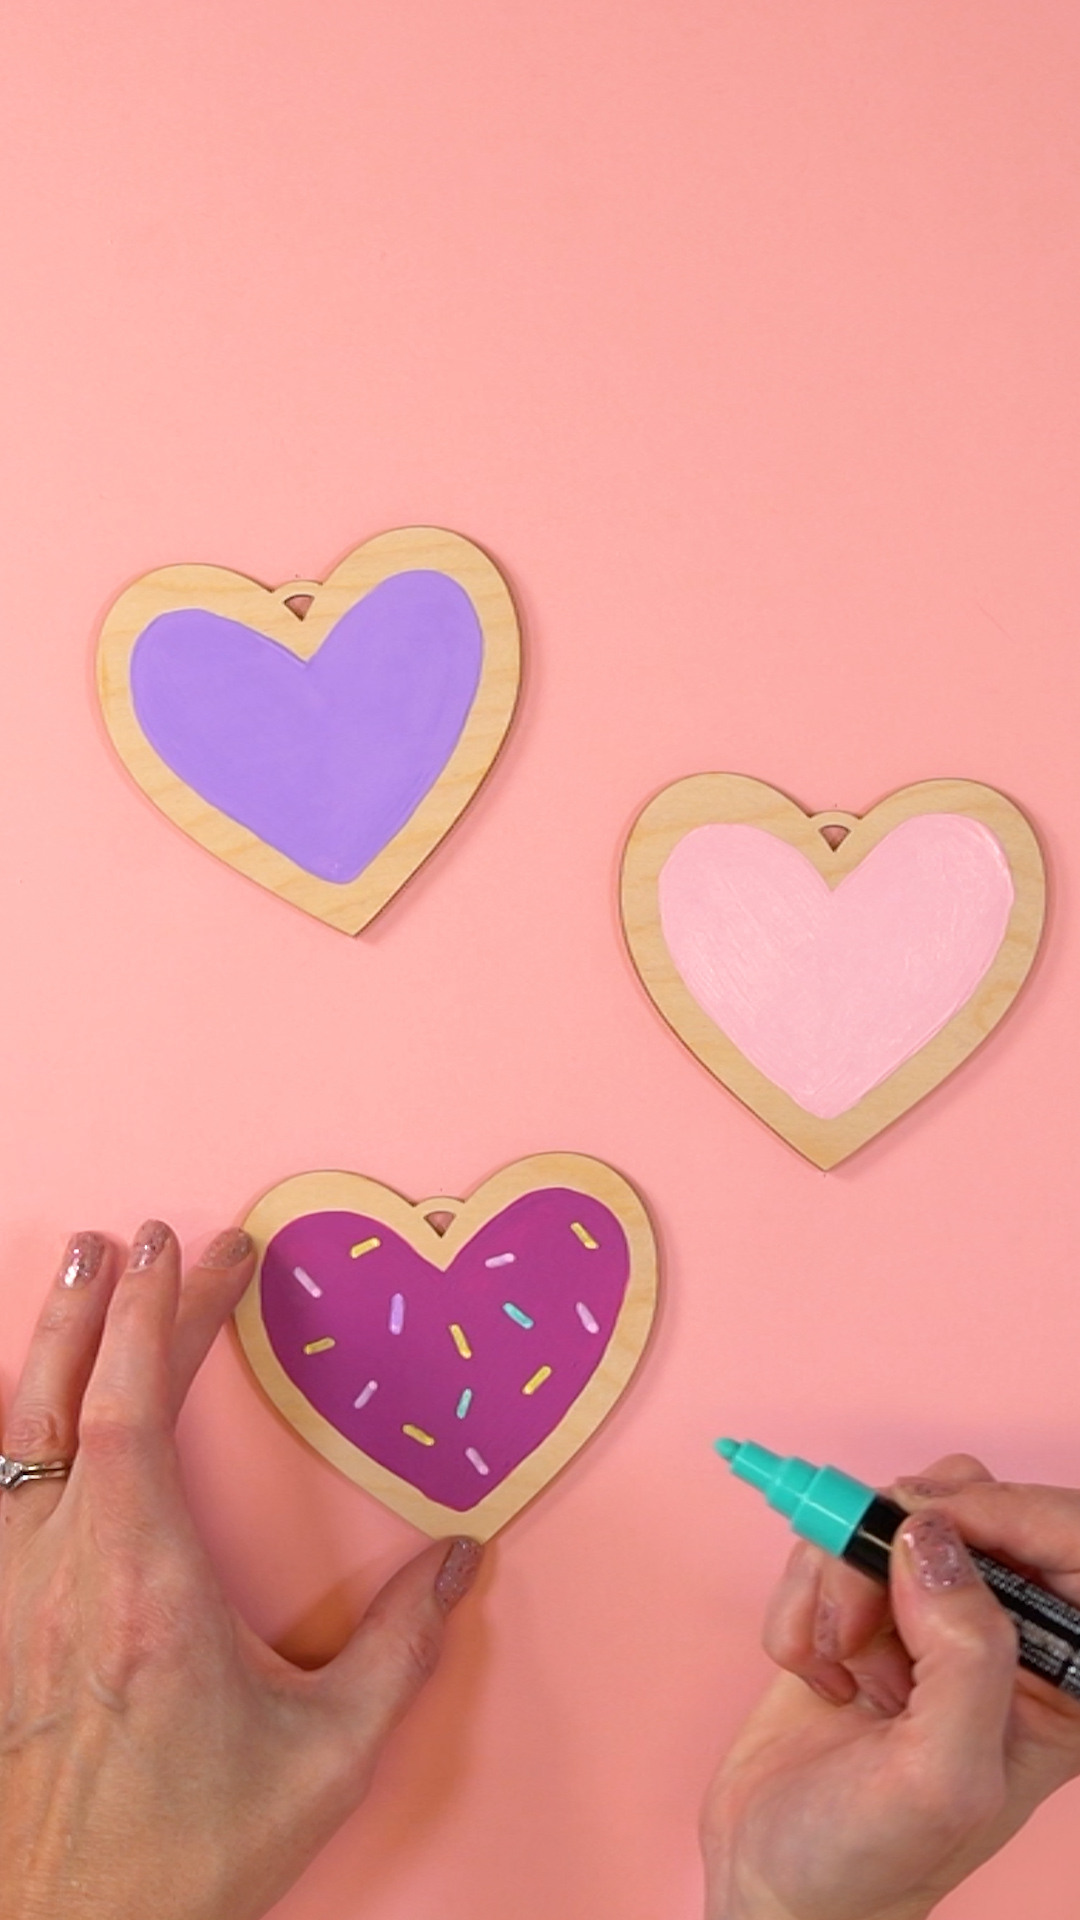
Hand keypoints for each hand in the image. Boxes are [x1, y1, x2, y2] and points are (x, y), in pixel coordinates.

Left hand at [0, 1222, 481, 1919]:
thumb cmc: (192, 1852)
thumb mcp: (326, 1757)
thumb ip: (400, 1649)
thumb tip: (459, 1559)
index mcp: (144, 1583)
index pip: (141, 1402)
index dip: (169, 1310)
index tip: (205, 1249)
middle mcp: (58, 1571)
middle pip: (66, 1393)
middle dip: (105, 1299)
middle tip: (135, 1233)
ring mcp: (6, 1597)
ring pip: (11, 1433)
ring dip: (49, 1344)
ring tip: (79, 1274)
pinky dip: (8, 1428)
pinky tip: (24, 1406)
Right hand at [702, 1454, 1079, 1919]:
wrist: (772, 1876)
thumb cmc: (873, 1859)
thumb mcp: (942, 1776)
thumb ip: (964, 1654)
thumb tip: (931, 1538)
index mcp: (1060, 1677)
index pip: (1072, 1543)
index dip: (1006, 1512)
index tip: (927, 1526)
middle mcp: (1002, 1635)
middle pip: (974, 1504)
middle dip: (901, 1543)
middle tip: (864, 1609)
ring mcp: (927, 1614)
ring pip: (894, 1514)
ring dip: (841, 1578)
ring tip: (838, 1661)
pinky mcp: (861, 1603)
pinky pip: (832, 1541)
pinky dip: (804, 1597)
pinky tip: (815, 1670)